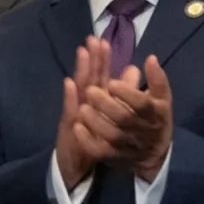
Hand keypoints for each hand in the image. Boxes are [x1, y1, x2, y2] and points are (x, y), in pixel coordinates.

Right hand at [52, 37, 115, 190]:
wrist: (74, 165)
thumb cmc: (94, 139)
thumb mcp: (111, 116)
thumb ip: (124, 92)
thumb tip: (135, 70)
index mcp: (95, 100)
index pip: (100, 75)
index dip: (102, 59)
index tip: (104, 41)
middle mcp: (84, 103)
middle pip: (89, 77)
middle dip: (91, 58)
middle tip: (93, 38)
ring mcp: (75, 114)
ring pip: (78, 90)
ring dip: (80, 71)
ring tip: (82, 52)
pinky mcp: (69, 128)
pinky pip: (69, 113)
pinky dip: (69, 98)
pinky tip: (69, 85)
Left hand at [78, 56, 173, 180]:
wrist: (155, 153)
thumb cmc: (155, 118)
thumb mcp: (162, 99)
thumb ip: (157, 80)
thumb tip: (150, 58)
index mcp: (154, 113)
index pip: (142, 104)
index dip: (127, 93)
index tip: (112, 82)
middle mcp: (141, 130)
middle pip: (123, 119)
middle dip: (106, 105)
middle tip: (90, 90)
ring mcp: (127, 145)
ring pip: (111, 136)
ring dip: (95, 121)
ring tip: (82, 108)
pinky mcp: (114, 156)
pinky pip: (100, 152)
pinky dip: (88, 141)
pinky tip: (77, 127)